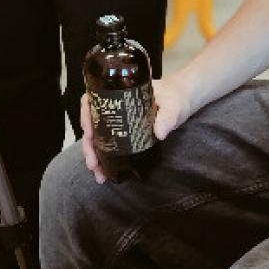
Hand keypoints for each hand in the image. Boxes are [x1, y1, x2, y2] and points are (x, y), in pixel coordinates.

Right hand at [77, 73, 195, 183]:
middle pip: (92, 124)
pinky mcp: (126, 132)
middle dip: (89, 146)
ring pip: (98, 137)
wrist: (183, 100)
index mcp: (120, 94)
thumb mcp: (173, 105)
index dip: (85, 116)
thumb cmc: (175, 96)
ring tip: (98, 174)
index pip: (93, 100)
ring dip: (94, 155)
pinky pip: (110, 143)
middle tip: (92, 163)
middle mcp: (115, 107)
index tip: (88, 132)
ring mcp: (119, 121)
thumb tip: (159, 133)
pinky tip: (105, 171)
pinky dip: (105, 158)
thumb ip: (168, 117)